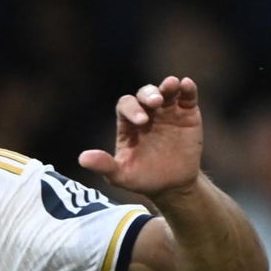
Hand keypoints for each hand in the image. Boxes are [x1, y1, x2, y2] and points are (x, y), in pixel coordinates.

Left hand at [78, 75, 203, 200]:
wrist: (171, 185)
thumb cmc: (142, 178)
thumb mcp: (121, 175)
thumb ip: (104, 165)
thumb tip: (82, 159)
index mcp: (128, 123)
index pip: (126, 106)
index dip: (132, 109)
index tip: (141, 121)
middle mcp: (147, 112)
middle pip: (144, 94)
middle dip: (149, 95)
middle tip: (155, 102)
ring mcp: (168, 111)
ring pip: (166, 91)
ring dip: (168, 86)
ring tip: (172, 84)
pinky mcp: (187, 114)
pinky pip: (187, 97)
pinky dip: (188, 89)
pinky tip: (186, 84)